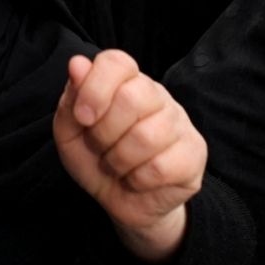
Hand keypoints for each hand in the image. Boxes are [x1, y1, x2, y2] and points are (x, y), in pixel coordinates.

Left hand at [53, 50, 206, 261]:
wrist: (121, 202)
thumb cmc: (96, 158)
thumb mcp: (70, 131)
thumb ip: (71, 98)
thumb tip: (77, 64)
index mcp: (126, 82)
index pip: (117, 62)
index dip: (94, 88)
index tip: (82, 117)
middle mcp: (157, 96)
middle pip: (132, 97)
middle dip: (103, 132)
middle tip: (100, 147)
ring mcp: (180, 123)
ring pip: (146, 136)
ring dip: (118, 160)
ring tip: (117, 166)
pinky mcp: (194, 154)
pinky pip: (161, 167)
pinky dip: (137, 180)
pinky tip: (137, 180)